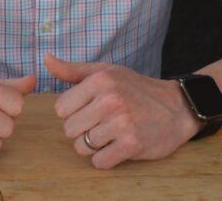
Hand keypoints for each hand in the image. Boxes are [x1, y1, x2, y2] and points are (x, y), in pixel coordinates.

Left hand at [45, 53, 201, 168]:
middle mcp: (110, 99)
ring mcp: (121, 123)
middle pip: (69, 129)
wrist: (176, 108)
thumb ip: (73, 70)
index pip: (61, 108)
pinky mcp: (132, 145)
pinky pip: (99, 162)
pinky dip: (105, 158)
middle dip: (81, 130)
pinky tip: (117, 146)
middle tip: (100, 123)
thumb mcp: (105, 71)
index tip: (88, 109)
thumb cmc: (135, 88)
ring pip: (82, 147)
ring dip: (93, 145)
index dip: (72, 112)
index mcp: (100, 80)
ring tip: (109, 134)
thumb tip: (46, 59)